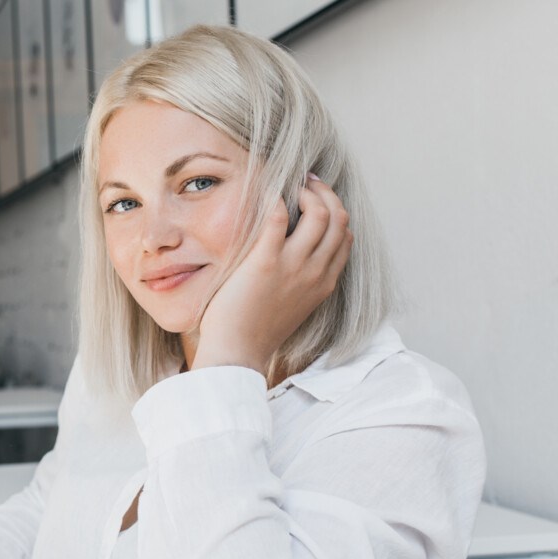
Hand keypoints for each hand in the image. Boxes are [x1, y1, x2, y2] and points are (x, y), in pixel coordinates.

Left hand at [193, 175, 352, 372]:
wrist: (238, 351)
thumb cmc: (257, 331)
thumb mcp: (294, 306)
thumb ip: (302, 282)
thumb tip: (295, 259)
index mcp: (325, 283)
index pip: (346, 237)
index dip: (336, 211)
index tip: (319, 199)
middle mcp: (316, 272)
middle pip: (340, 219)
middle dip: (327, 193)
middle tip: (307, 181)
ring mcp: (294, 267)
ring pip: (320, 213)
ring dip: (308, 192)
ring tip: (290, 184)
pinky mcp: (266, 262)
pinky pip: (280, 219)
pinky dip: (278, 200)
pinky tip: (269, 196)